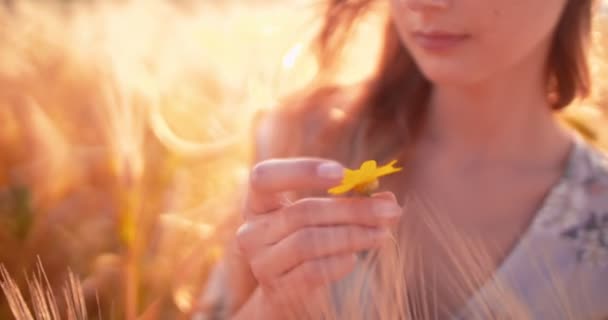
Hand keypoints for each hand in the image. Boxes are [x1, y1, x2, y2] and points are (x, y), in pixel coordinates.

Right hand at [235, 158, 401, 317]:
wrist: (290, 295)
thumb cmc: (310, 242)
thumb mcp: (325, 217)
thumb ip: (352, 202)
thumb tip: (387, 199)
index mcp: (259, 203)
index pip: (264, 177)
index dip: (301, 171)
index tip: (343, 173)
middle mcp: (252, 230)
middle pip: (302, 211)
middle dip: (352, 209)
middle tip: (390, 211)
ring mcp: (261, 262)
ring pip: (309, 241)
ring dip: (353, 235)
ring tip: (382, 234)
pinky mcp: (277, 289)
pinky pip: (313, 271)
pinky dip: (340, 263)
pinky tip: (354, 259)